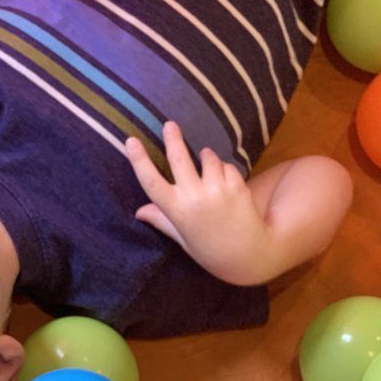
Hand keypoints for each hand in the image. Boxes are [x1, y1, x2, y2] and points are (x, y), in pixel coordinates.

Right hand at [126, 121, 272, 284]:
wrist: (249, 256)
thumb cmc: (210, 249)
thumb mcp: (183, 238)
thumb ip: (162, 220)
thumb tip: (139, 211)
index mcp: (176, 211)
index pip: (151, 181)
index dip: (139, 160)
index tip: (131, 141)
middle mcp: (194, 198)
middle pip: (178, 159)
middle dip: (173, 138)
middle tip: (170, 124)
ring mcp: (216, 191)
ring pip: (207, 158)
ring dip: (207, 158)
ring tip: (208, 168)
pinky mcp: (236, 186)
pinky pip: (226, 166)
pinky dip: (225, 170)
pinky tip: (228, 185)